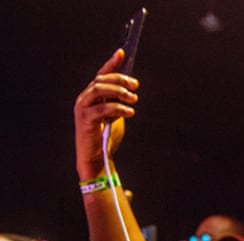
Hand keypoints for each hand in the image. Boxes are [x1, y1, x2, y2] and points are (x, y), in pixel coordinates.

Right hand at [74, 49, 139, 181]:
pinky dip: (117, 108)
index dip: (111, 63)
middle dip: (120, 80)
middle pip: (101, 80)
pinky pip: (102, 108)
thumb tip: (131, 90)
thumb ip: (119, 102)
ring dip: (118, 92)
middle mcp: (84, 99)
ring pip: (99, 90)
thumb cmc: (106, 138)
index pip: (101, 75)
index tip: (122, 53)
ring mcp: (82, 109)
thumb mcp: (116, 116)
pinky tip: (129, 112)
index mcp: (91, 97)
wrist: (97, 159)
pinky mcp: (85, 120)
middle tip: (135, 86)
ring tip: (133, 99)